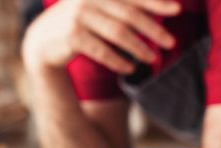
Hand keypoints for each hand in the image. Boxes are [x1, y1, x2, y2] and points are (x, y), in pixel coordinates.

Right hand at [22, 0, 179, 73]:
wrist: (43, 39)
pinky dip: (118, 60)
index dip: (155, 1)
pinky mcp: (72, 36)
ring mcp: (79, 16)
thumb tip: (160, 5)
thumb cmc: (79, 22)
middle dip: (153, 29)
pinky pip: (102, 50)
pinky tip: (130, 67)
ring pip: (118, 33)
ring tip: (152, 58)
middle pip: (129, 14)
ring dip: (138, 47)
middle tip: (170, 42)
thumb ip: (121, 4)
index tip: (176, 9)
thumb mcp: (97, 6)